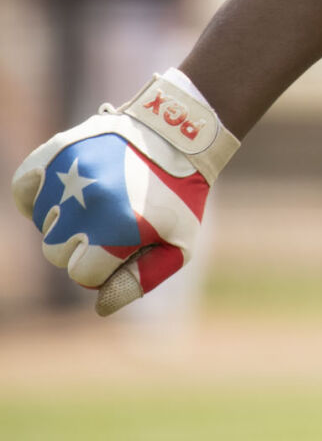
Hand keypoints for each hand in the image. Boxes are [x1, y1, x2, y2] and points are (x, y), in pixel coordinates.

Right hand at [11, 73, 237, 314]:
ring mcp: (68, 175)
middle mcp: (88, 204)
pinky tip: (64, 190)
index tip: (123, 245)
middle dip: (81, 244)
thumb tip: (100, 308)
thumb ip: (139, 281)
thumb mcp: (178, 242)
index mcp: (118, 230)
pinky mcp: (54, 152)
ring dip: (64, 218)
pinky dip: (37, 194)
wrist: (179, 132)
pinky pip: (23, 189)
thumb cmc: (179, 194)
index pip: (83, 275)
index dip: (104, 265)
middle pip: (57, 252)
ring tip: (100, 197)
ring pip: (42, 223)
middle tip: (112, 218)